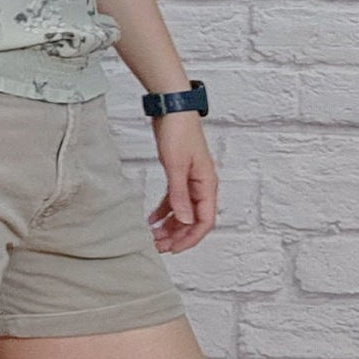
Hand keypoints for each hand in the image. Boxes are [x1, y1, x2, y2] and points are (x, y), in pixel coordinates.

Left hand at [147, 113, 215, 251]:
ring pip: (183, 211)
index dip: (191, 238)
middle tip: (158, 247)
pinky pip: (174, 199)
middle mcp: (202, 185)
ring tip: (152, 237)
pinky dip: (164, 211)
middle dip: (177, 235)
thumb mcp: (176, 166)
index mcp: (207, 184)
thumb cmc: (178, 132)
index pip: (205, 221)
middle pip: (193, 219)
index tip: (174, 249)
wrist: (172, 109)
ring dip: (169, 226)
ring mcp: (191, 180)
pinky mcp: (179, 174)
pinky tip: (151, 219)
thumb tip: (185, 220)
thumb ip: (179, 195)